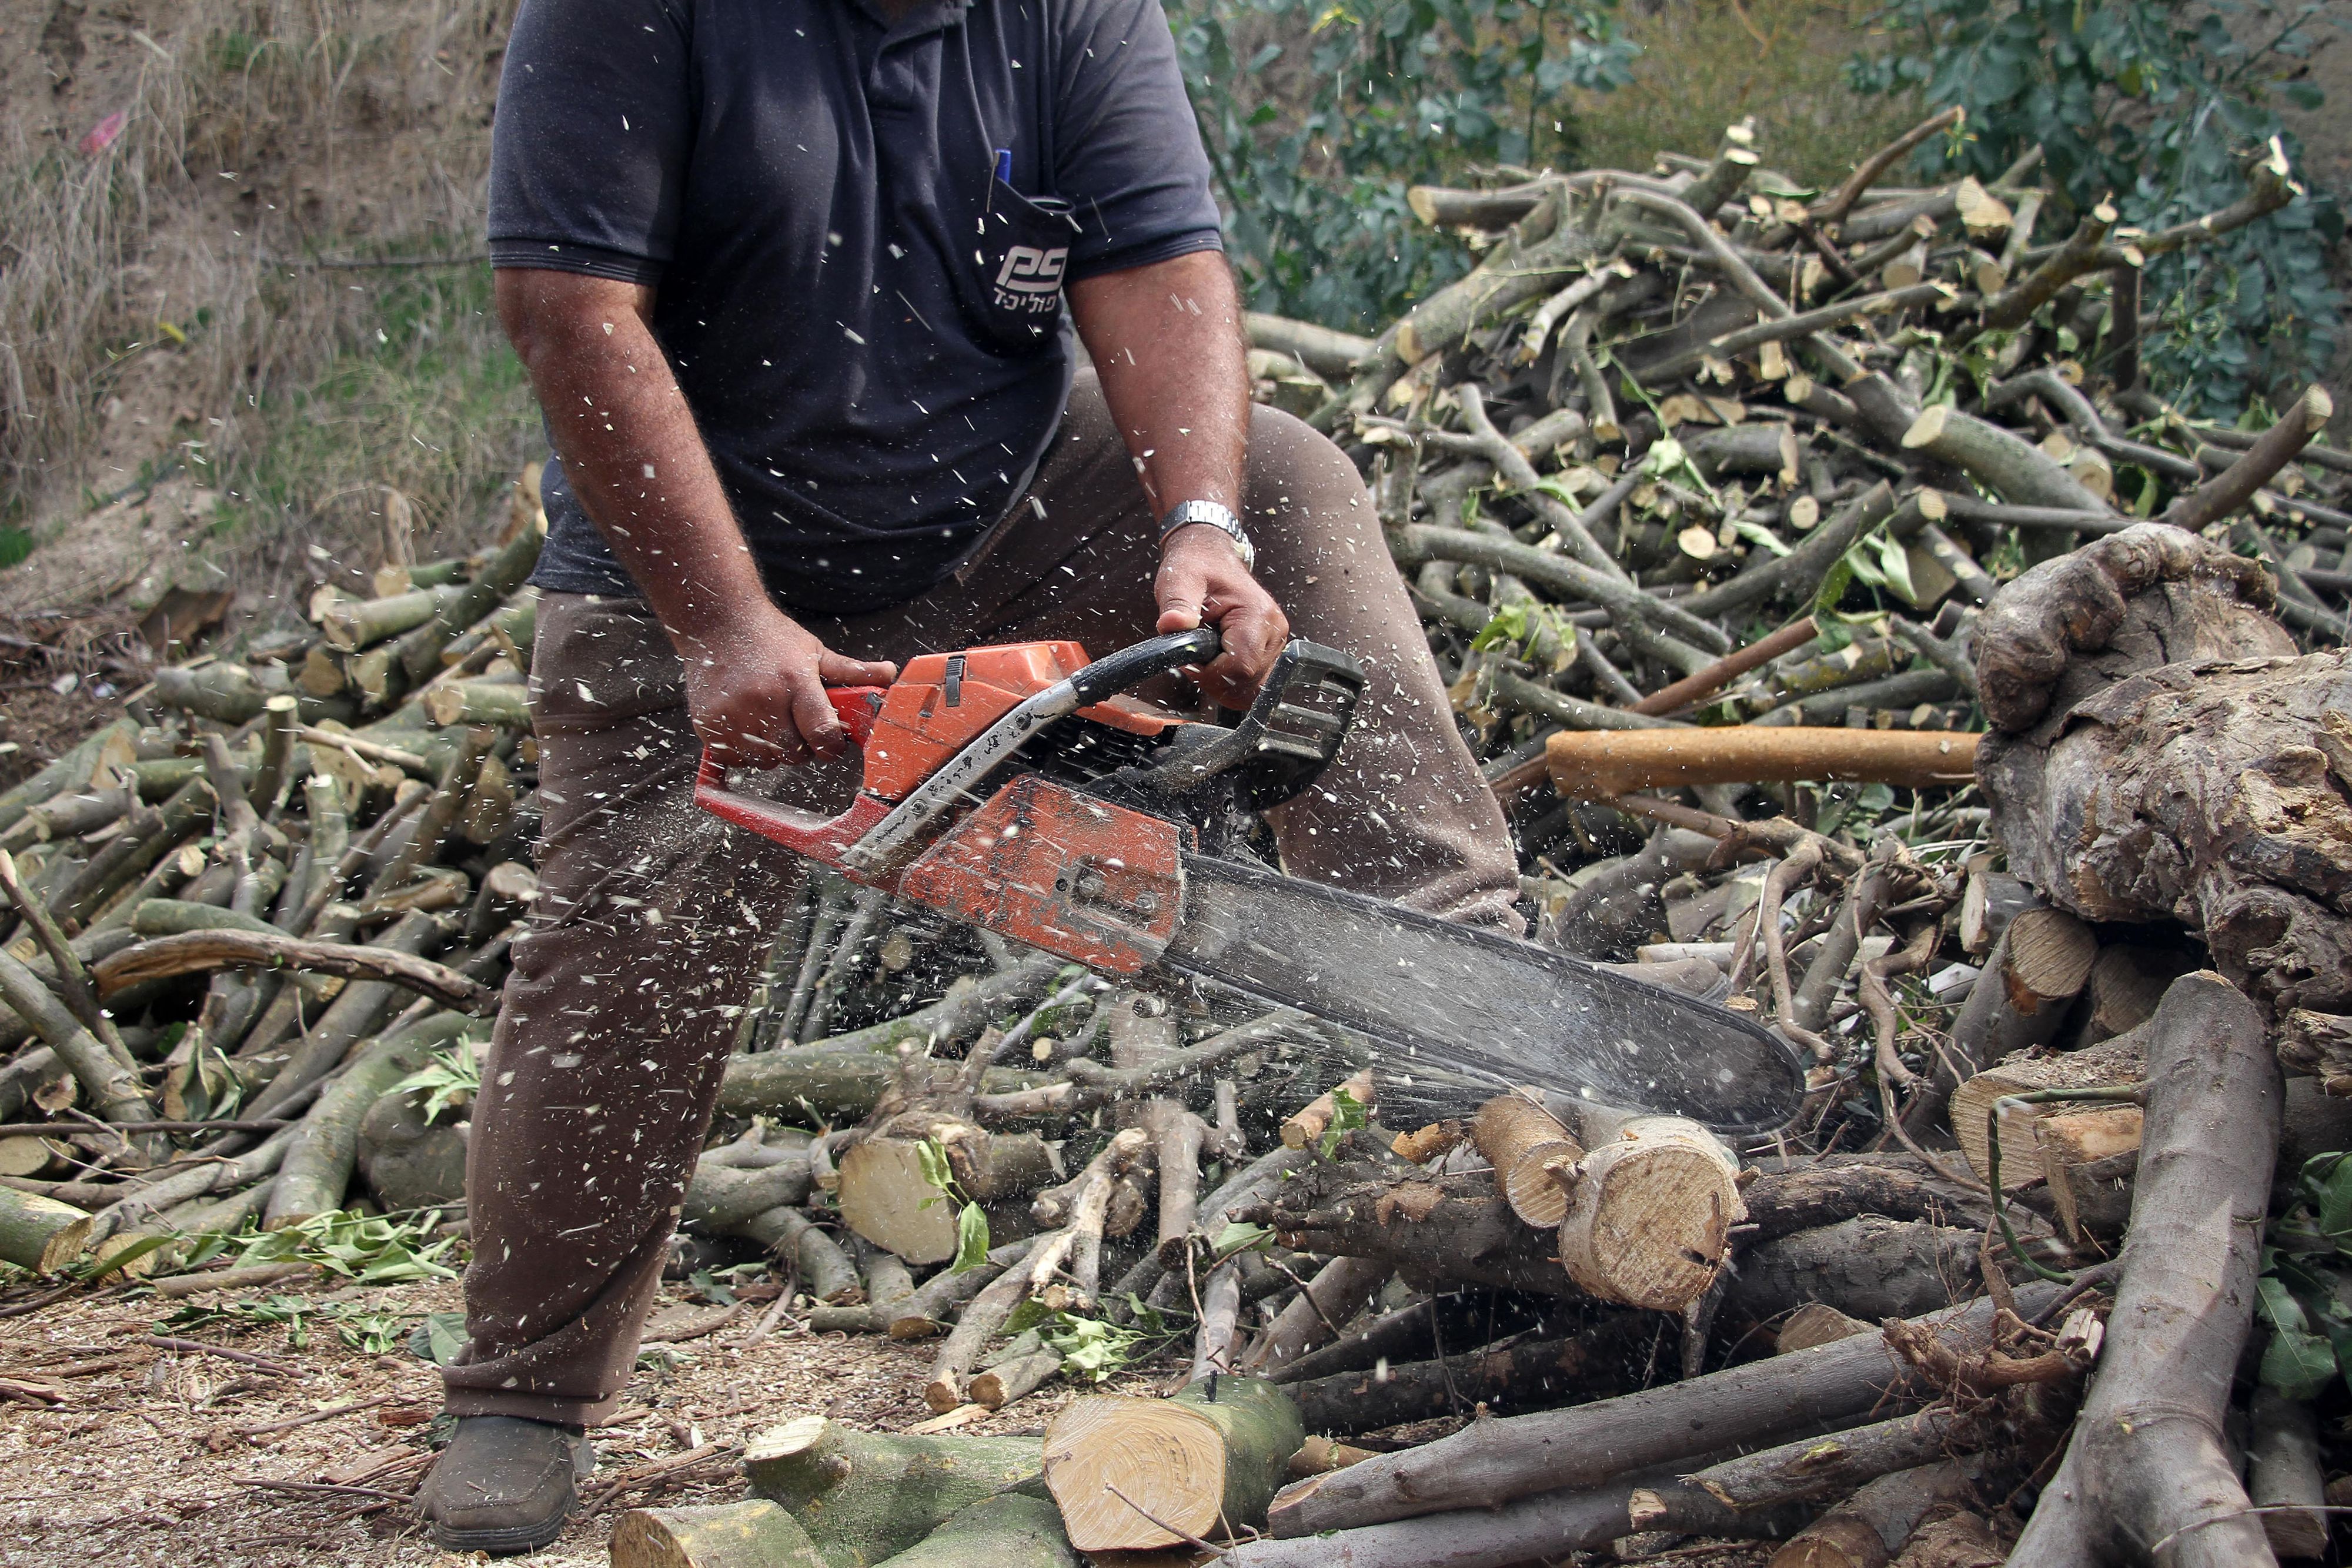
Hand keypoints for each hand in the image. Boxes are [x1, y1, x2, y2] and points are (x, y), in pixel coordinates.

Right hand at [674, 602, 896, 767]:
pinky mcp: (708, 723)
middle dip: (802, 748)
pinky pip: (735, 758)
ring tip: (770, 721)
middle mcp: (763, 700)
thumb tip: (889, 674)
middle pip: (794, 754)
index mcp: (795, 682)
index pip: (823, 734)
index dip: (832, 746)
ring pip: (765, 761)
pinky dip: (744, 750)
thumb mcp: (815, 651)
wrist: (717, 622)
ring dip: (773, 751)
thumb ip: (852, 672)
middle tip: (797, 726)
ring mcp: (732, 714)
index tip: (831, 743)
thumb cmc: (770, 638)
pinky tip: (747, 724)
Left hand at [1154, 524, 1287, 707]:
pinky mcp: (1268, 650)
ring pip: (1249, 687)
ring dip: (1220, 681)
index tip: (1189, 659)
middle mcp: (1274, 631)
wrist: (1210, 556)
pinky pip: (1251, 683)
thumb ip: (1177, 604)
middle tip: (1193, 655)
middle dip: (1212, 678)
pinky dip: (1229, 681)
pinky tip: (1215, 662)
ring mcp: (1274, 642)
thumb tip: (1171, 624)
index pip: (1240, 667)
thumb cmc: (1197, 566)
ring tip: (1204, 655)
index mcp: (1257, 614)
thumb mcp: (1180, 580)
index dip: (1208, 672)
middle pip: (1246, 682)